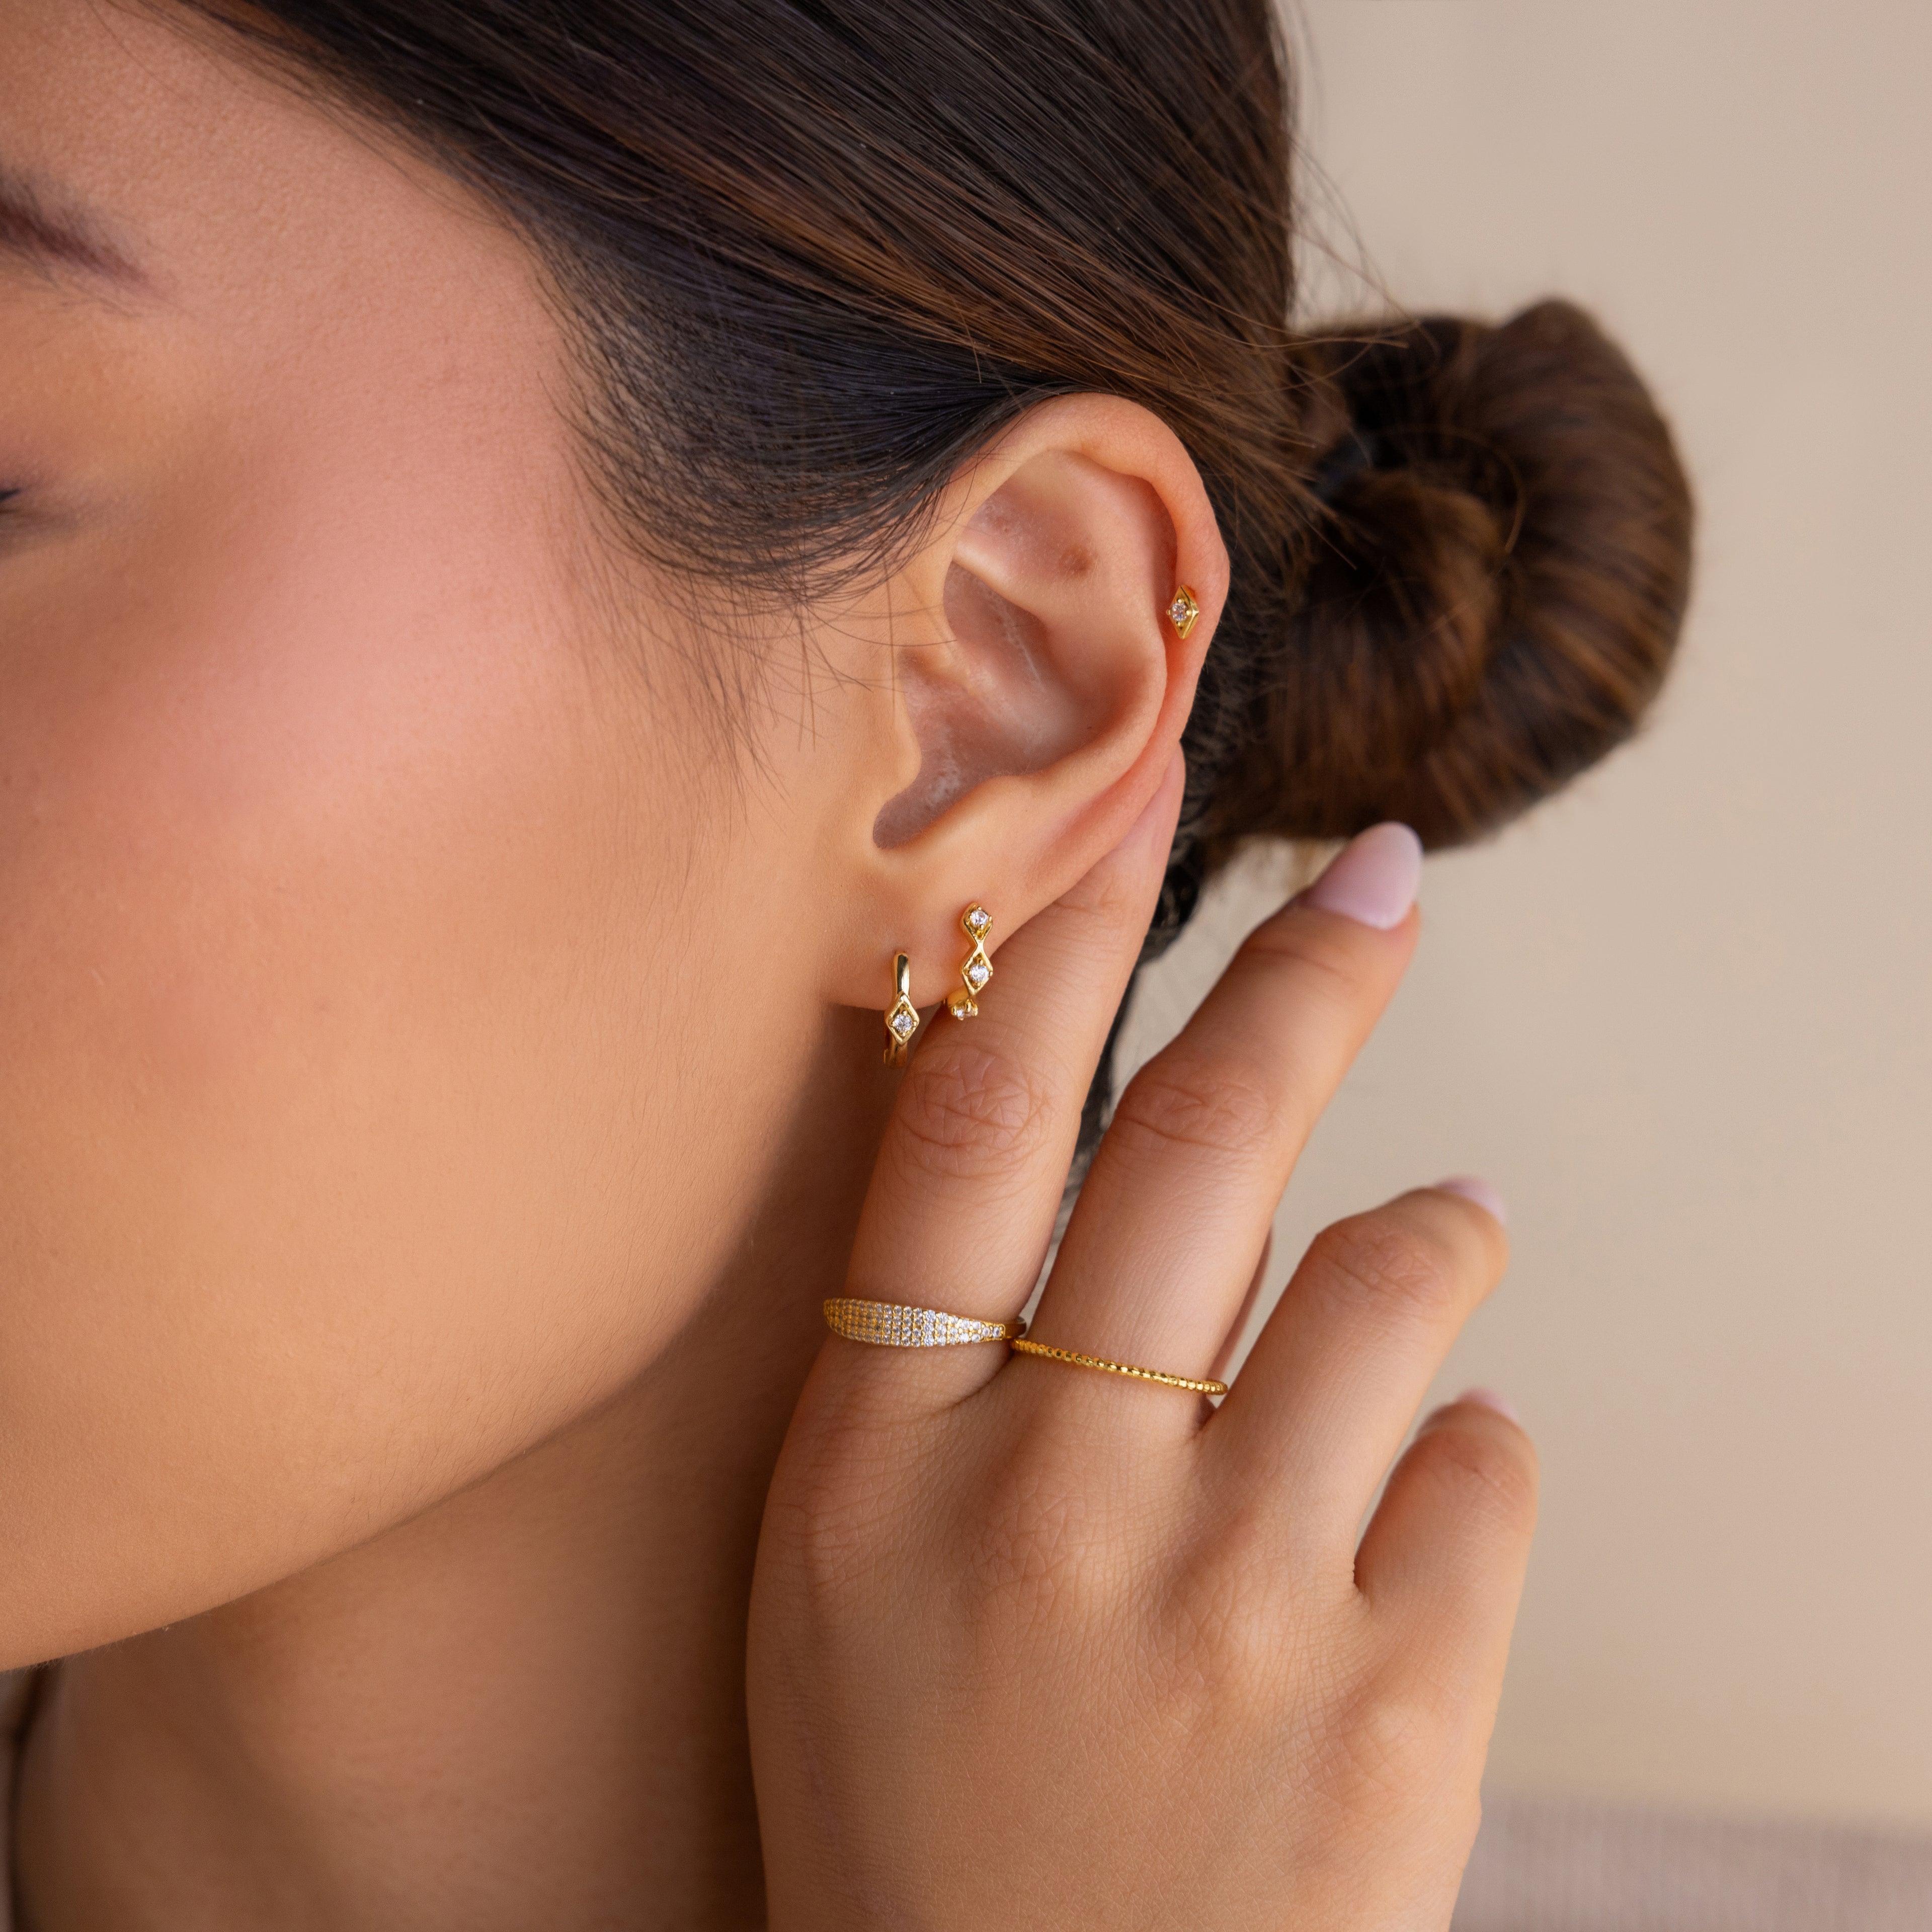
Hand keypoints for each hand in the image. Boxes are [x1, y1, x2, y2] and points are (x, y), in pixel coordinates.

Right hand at [748, 758, 1535, 1930]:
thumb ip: (942, 1372)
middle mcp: (1049, 1502)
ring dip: (1436, 1234)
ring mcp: (1230, 1605)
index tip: (1125, 820)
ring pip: (1395, 1282)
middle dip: (1308, 982)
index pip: (969, 1134)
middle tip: (1382, 884)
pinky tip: (1409, 1528)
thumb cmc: (918, 1815)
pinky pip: (1487, 1472)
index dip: (1051, 951)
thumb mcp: (846, 1580)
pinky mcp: (1395, 1708)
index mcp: (880, 1467)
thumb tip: (1110, 1161)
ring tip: (1445, 1231)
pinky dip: (1465, 1464)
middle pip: (1202, 1146)